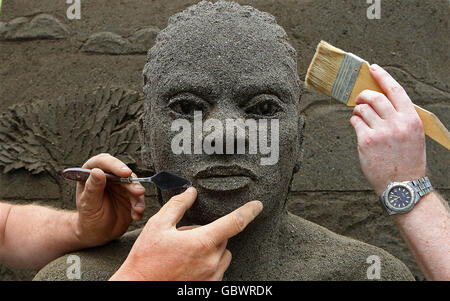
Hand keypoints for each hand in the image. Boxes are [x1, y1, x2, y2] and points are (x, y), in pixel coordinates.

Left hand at [73, 153, 145, 246]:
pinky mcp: (131, 196)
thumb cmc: (88, 217)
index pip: (104, 162)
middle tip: (138, 192)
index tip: (125, 173)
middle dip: (132, 183)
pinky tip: (136, 215)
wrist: (98, 233)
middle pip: (123, 172)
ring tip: (138, 209)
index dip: (115, 165)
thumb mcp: (88, 204)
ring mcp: (121, 186)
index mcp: (92, 173)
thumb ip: (93, 188)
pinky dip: (139, 206)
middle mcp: (108, 176)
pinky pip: (139, 198)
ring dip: (138, 196)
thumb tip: (97, 171)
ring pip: (134, 184)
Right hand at [110, 187, 262, 280]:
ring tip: (185, 254)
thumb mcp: (158, 226)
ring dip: (210, 250)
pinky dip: (207, 264)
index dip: (249, 211)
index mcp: (202, 243)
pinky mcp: (208, 288)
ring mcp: (211, 277)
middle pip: (223, 239)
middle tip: (185, 238)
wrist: (138, 287)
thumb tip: (191, 192)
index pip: (234, 222)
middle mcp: (211, 261)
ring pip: (221, 255)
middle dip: (208, 234)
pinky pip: (216, 270)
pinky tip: (187, 265)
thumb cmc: (146, 260)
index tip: (257, 205)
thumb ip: (178, 205)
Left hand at [350, 64, 425, 195]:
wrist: (402, 186)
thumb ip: (400, 117)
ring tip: (360, 116)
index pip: (395, 90)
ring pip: (362, 109)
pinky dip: (354, 121)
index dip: (382, 77)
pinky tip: (358, 126)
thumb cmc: (407, 160)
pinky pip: (355, 122)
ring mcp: (381, 132)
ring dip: (358, 110)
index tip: (373, 69)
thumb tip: (382, 100)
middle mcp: (397, 123)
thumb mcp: (412, 134)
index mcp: (411, 119)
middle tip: (360, 98)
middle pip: (374, 97)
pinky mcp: (366, 141)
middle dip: (363, 95)